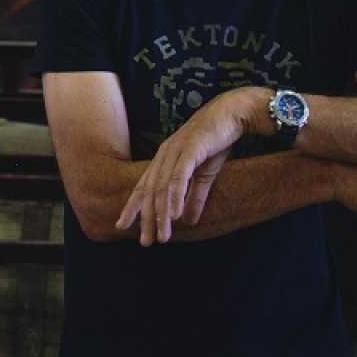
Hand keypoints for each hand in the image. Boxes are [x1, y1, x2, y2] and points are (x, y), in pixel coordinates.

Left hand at [115, 87, 259, 244]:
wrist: (233, 114)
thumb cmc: (217, 141)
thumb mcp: (205, 174)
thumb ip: (195, 197)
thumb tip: (188, 221)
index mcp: (164, 159)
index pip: (143, 186)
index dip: (132, 207)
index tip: (123, 227)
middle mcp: (164, 154)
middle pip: (149, 191)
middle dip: (145, 218)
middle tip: (145, 242)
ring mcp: (175, 150)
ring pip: (162, 187)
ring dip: (161, 214)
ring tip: (162, 237)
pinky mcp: (190, 148)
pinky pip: (179, 176)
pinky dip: (174, 196)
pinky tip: (173, 215)